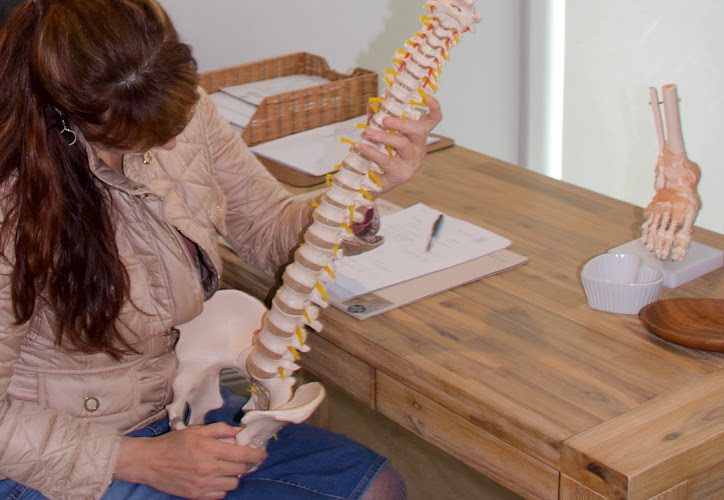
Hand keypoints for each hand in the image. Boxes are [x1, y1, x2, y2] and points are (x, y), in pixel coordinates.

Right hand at [114, 422, 266, 498]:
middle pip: (240, 470)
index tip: (262, 454)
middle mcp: (208, 469)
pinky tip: (216, 478)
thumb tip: (239, 432)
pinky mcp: (196, 496)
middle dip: (244, 463)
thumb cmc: (173, 443)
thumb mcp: (196, 430)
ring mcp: (202, 485)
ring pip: (233, 484)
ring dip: (233, 476)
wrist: (150, 462)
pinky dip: (222, 487)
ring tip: (225, 468)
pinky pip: (220, 494)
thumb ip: (220, 430)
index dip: (256, 455)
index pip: (242, 455)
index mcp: (209, 449)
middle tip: (239, 458)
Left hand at [356, 96, 441, 194]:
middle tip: (384, 120)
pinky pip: (388, 161)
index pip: (433, 120)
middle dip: (402, 123)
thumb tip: (375, 103)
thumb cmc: (379, 155)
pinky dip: (373, 152)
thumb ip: (380, 120)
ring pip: (403, 145)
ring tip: (368, 133)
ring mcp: (412, 163)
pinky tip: (361, 147)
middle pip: (419, 131)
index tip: (426, 96)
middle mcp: (419, 149)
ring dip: (385, 137)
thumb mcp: (382, 135)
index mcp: (417, 137)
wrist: (372, 183)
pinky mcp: (402, 174)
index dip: (433, 107)